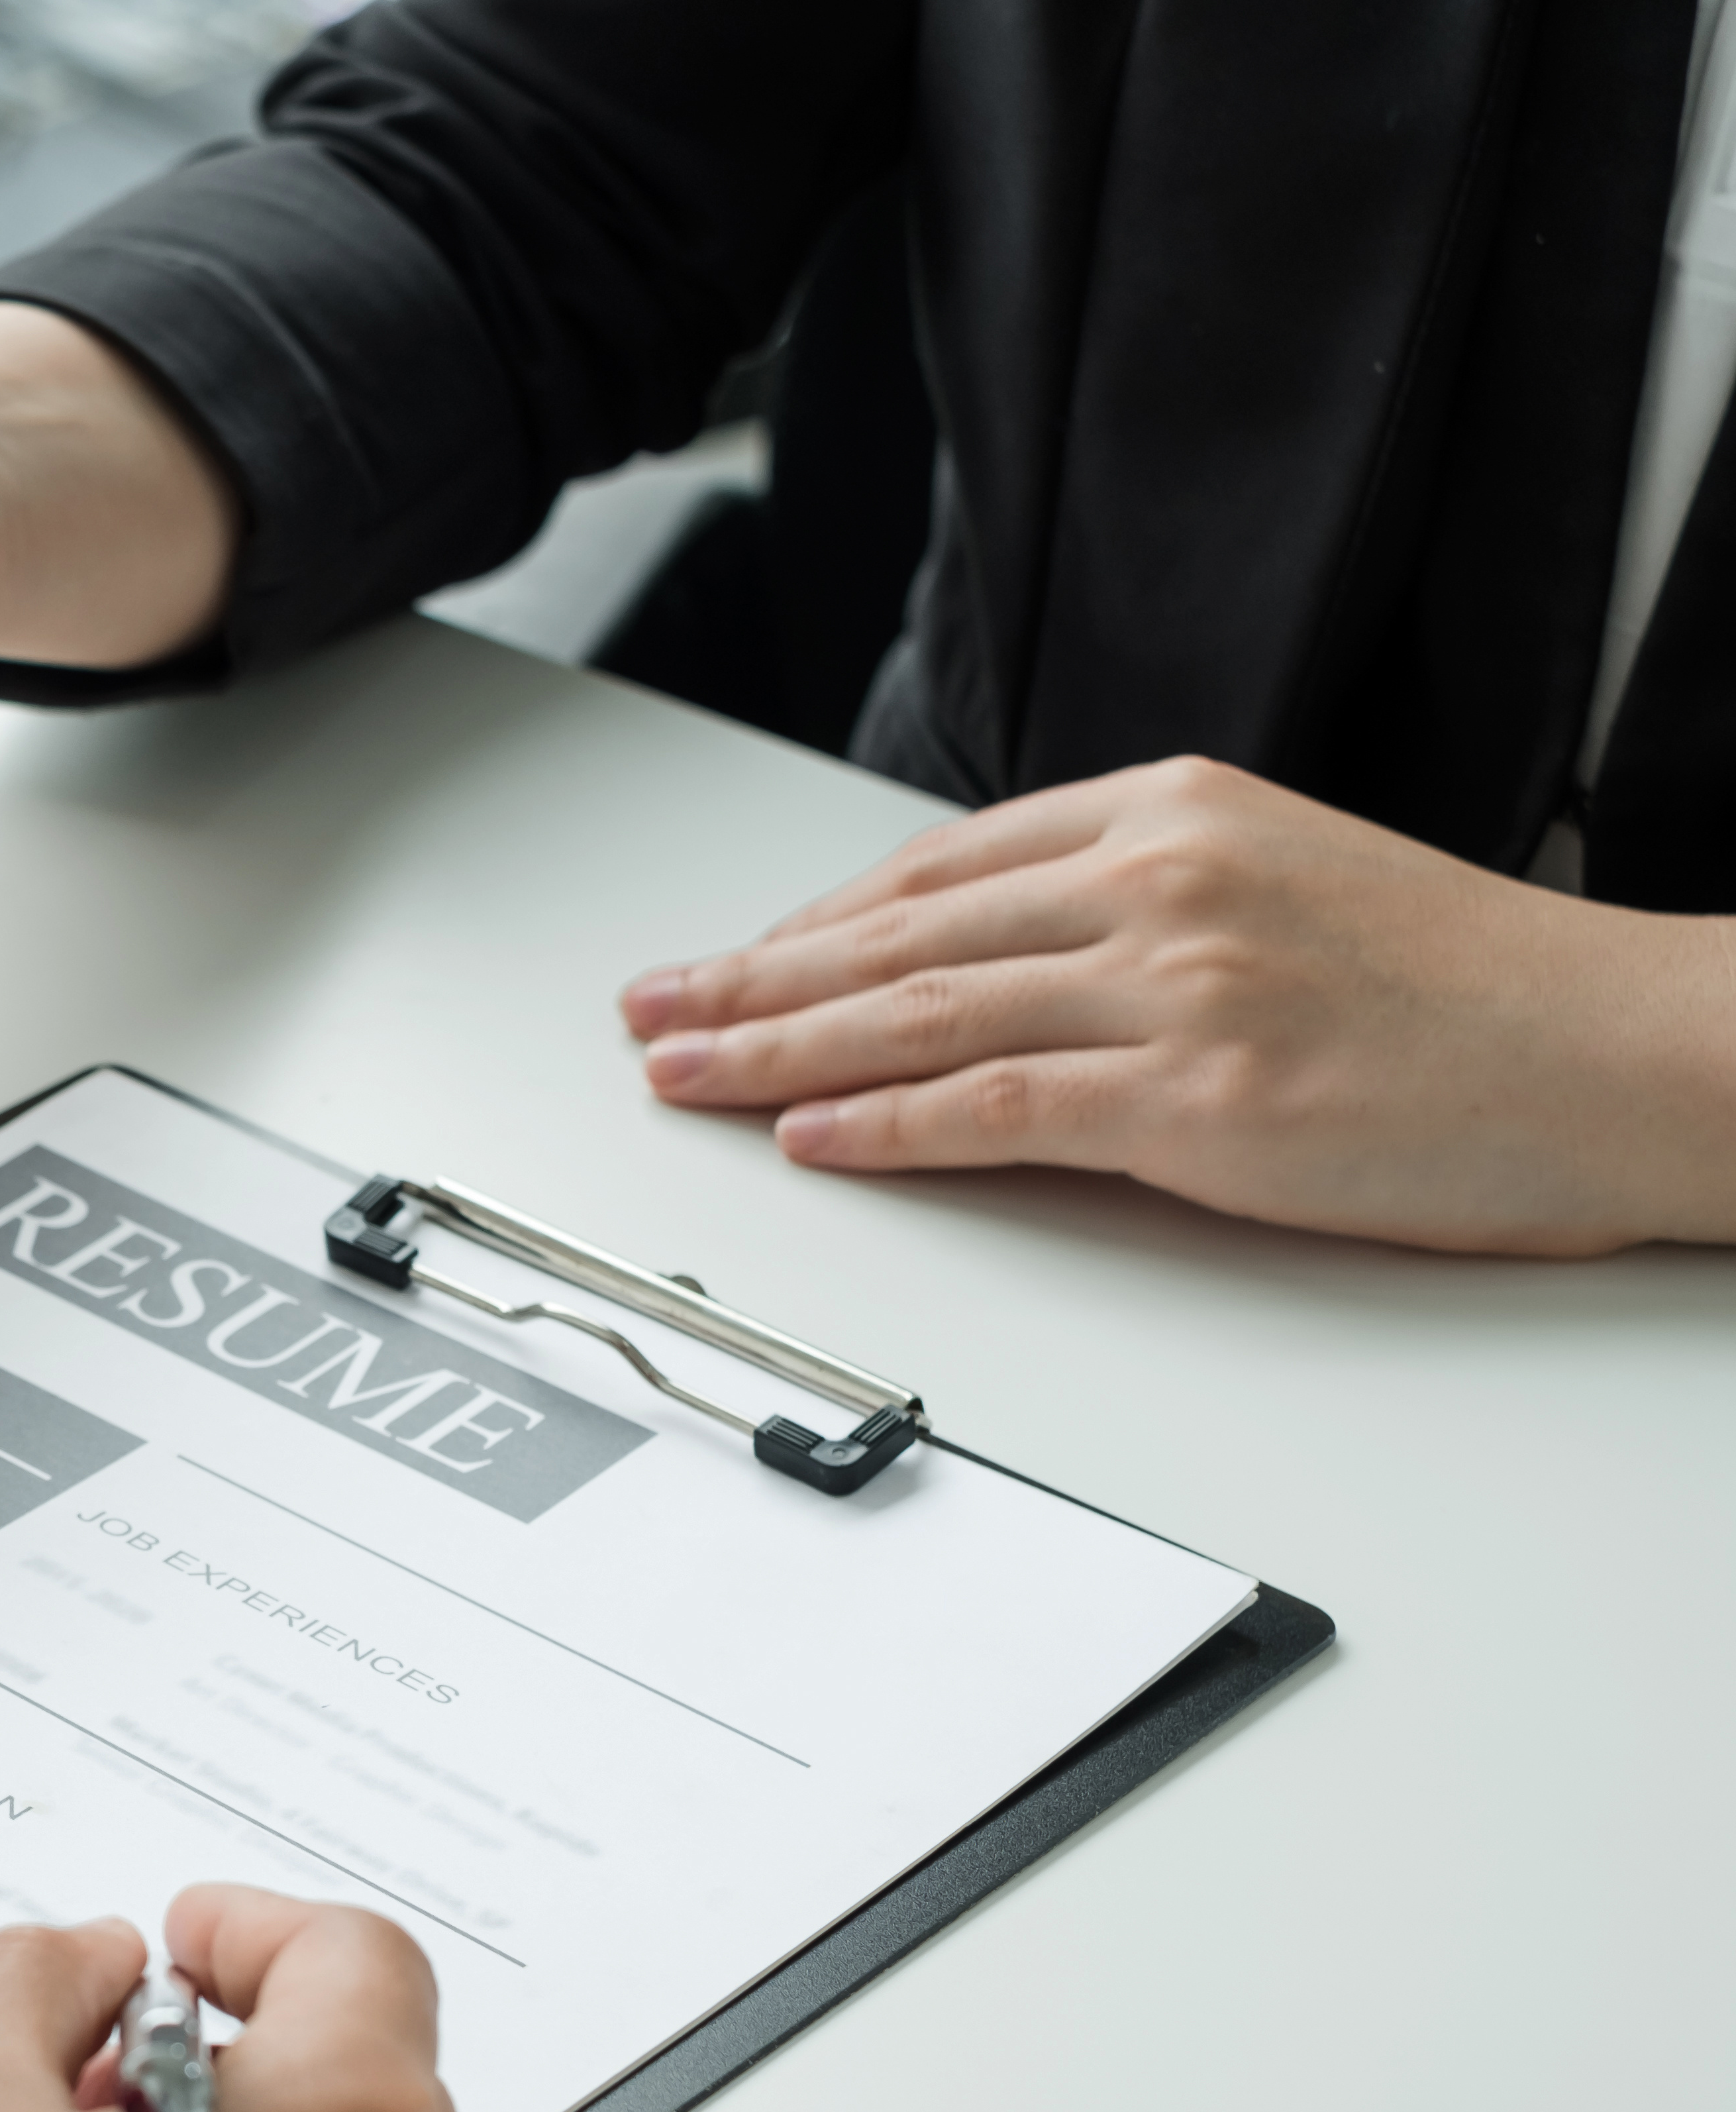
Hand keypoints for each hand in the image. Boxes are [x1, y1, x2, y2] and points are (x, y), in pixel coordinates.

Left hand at [620, 756, 1735, 1252]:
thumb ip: (1139, 905)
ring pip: (919, 1017)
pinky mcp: (1201, 1100)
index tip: (731, 957)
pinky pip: (998, 1109)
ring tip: (679, 1073)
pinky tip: (806, 1136)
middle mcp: (1160, 881)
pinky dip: (886, 1126)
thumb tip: (996, 959)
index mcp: (1174, 812)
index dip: (811, 922)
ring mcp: (1178, 987)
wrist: (1624, 1048)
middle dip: (752, 978)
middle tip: (650, 1010)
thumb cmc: (1471, 988)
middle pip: (898, 935)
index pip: (938, 868)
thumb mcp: (1283, 886)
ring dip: (775, 1051)